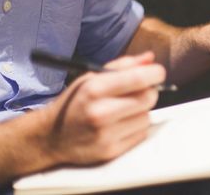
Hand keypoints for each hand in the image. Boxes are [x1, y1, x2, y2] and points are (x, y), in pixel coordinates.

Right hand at [39, 52, 164, 164]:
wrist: (52, 137)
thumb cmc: (76, 103)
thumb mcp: (91, 78)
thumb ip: (123, 66)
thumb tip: (150, 59)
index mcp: (94, 89)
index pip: (138, 78)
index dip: (155, 74)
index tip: (157, 73)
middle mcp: (100, 112)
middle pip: (148, 98)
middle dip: (149, 92)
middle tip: (139, 91)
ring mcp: (106, 135)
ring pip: (147, 117)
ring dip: (141, 112)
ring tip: (123, 111)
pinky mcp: (111, 151)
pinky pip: (141, 134)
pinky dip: (136, 127)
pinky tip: (120, 125)